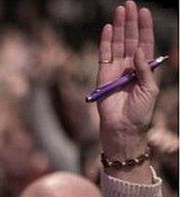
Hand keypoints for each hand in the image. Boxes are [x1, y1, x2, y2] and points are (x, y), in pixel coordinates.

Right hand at [96, 1, 158, 157]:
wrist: (123, 128)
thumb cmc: (140, 112)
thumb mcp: (150, 89)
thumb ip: (144, 69)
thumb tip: (138, 51)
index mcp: (144, 68)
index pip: (145, 43)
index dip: (144, 28)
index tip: (144, 12)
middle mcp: (129, 66)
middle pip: (130, 39)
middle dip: (130, 22)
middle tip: (129, 5)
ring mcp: (115, 70)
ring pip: (117, 44)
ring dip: (119, 27)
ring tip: (120, 11)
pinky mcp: (102, 76)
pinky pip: (104, 55)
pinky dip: (106, 42)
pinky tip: (108, 29)